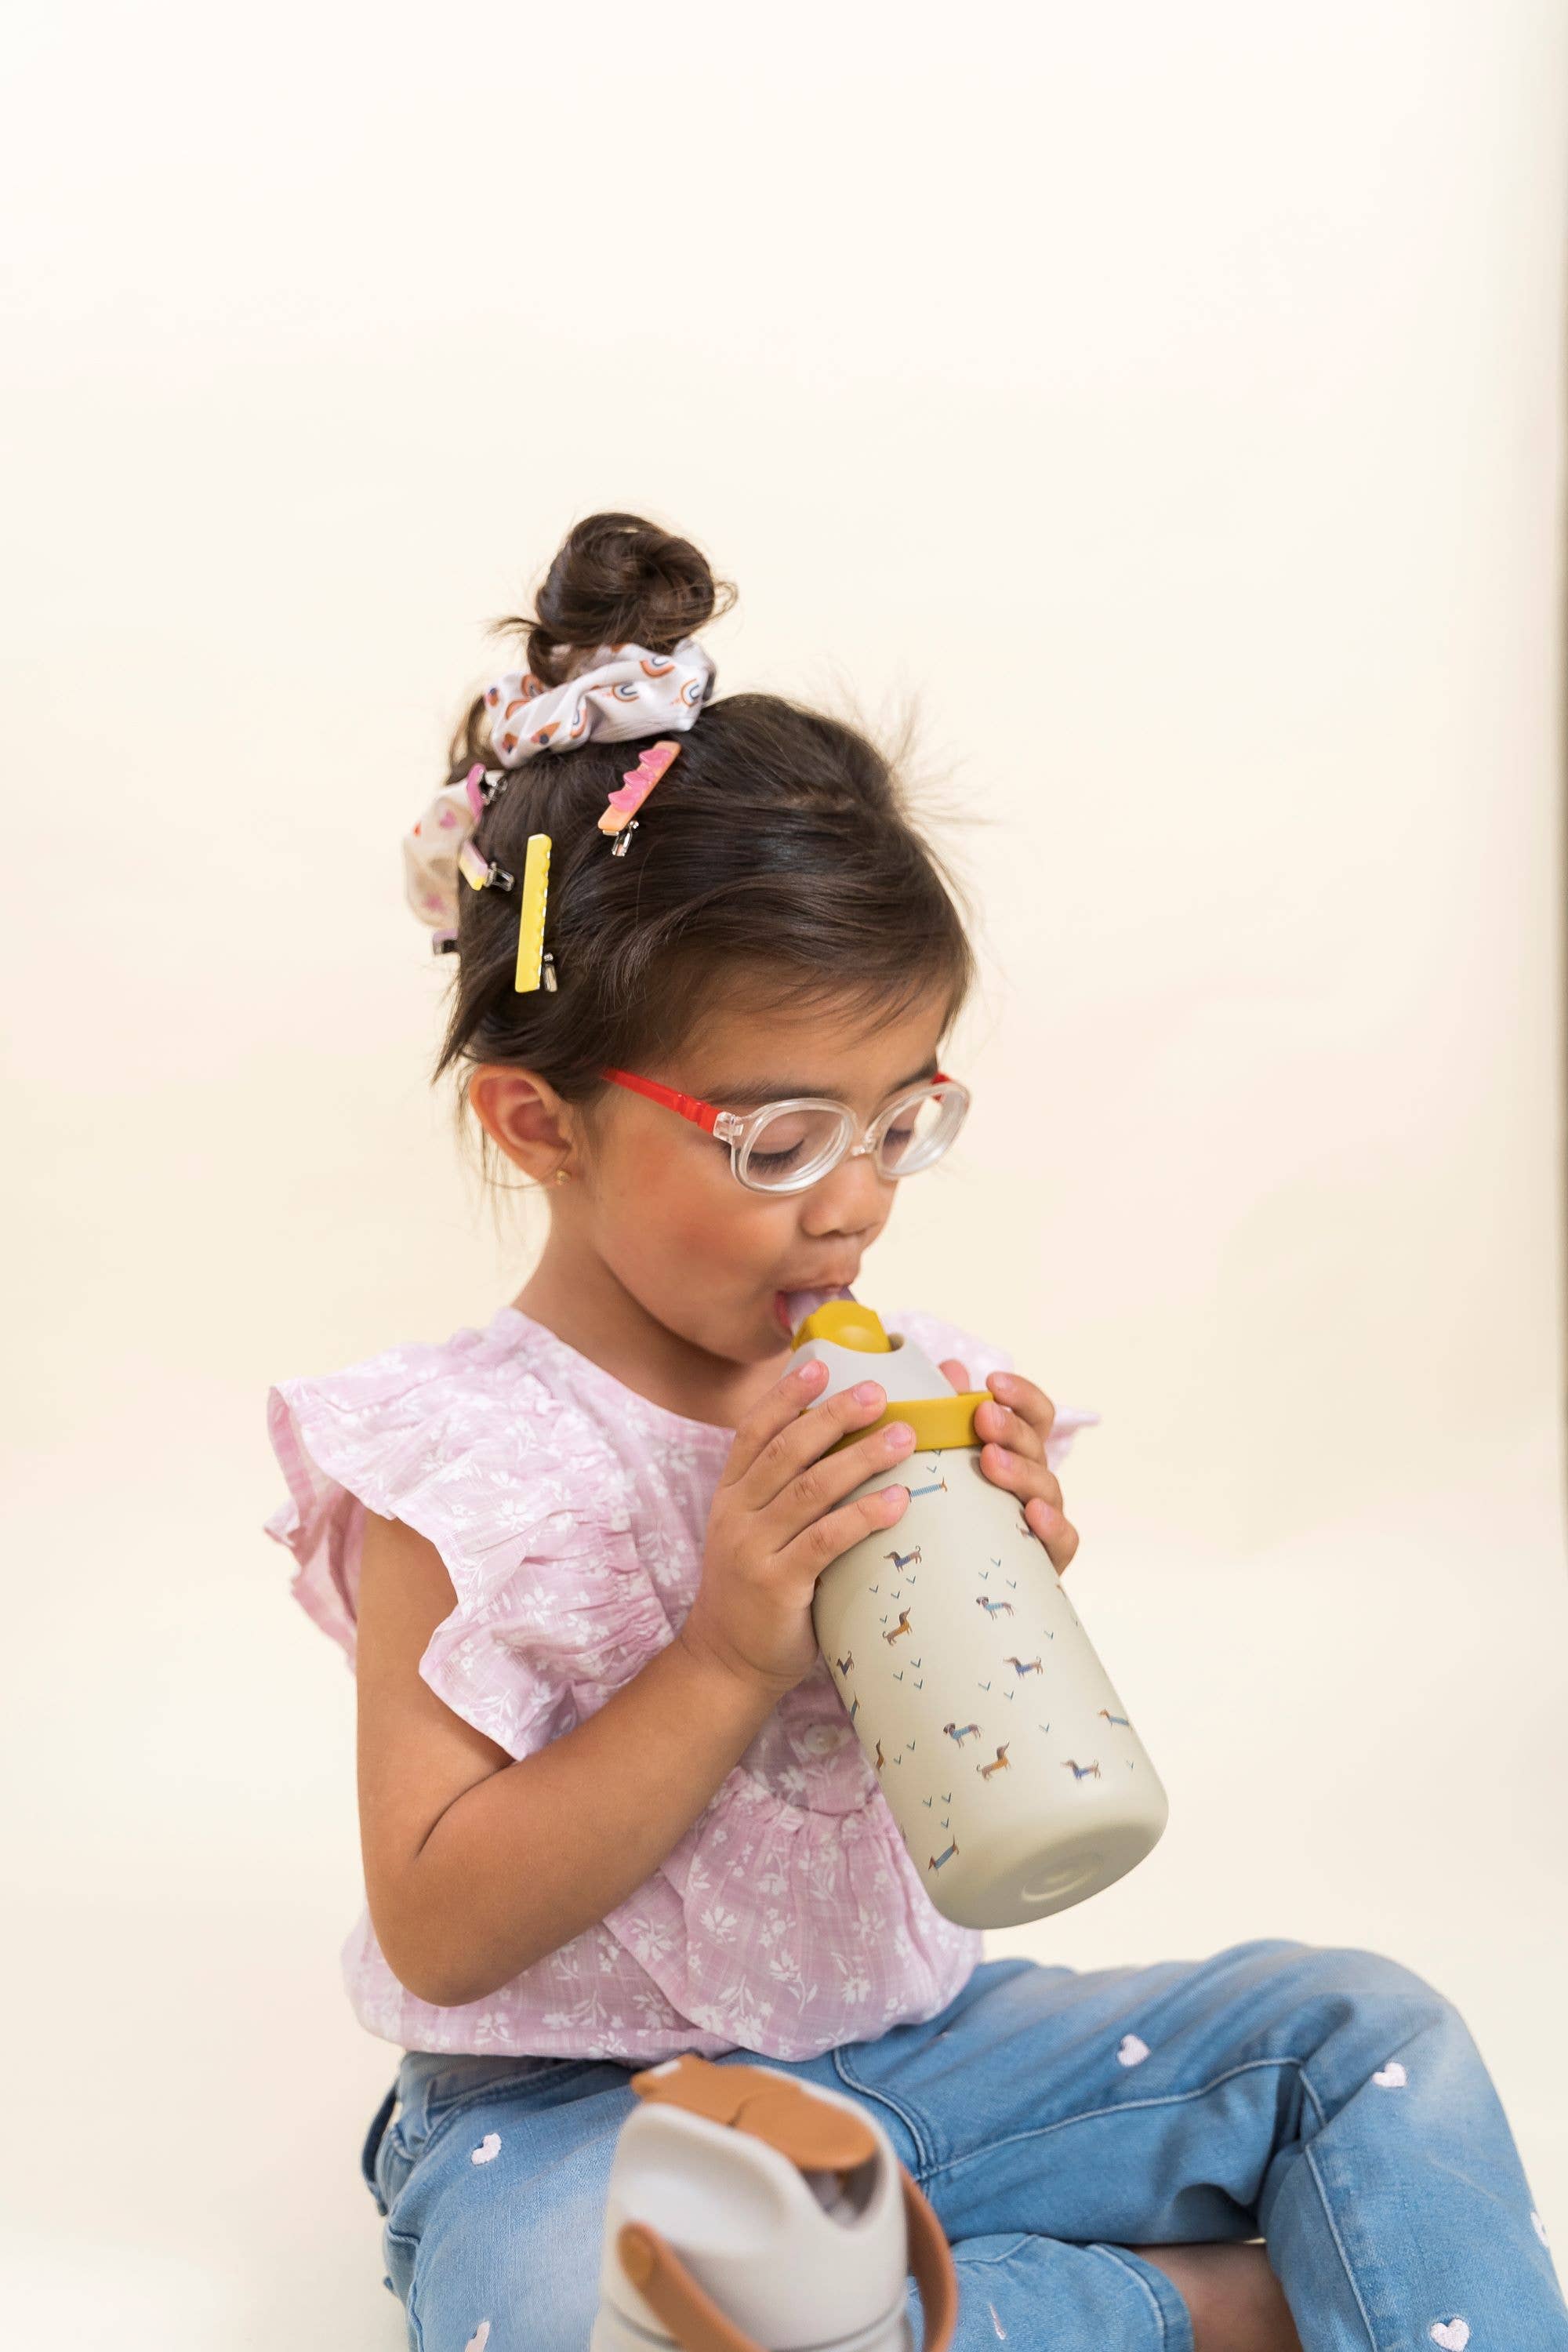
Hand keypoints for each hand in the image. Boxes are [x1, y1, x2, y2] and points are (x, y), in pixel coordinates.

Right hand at [682, 1358, 916, 1697]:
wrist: (726, 1662)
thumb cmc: (759, 1591)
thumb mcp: (758, 1532)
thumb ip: (790, 1493)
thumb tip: (849, 1447)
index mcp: (731, 1494)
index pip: (754, 1431)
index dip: (786, 1395)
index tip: (822, 1366)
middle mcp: (736, 1514)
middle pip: (787, 1449)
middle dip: (835, 1415)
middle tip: (880, 1391)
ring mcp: (753, 1549)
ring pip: (810, 1489)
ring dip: (860, 1457)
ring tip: (905, 1436)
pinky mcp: (777, 1585)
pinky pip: (825, 1541)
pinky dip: (862, 1516)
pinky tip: (896, 1500)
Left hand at [939, 1359, 1079, 1575]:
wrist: (954, 1591)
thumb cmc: (950, 1515)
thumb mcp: (943, 1462)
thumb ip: (949, 1415)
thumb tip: (952, 1367)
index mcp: (1018, 1453)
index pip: (1035, 1415)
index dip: (1021, 1395)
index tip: (992, 1382)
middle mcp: (1036, 1483)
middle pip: (1037, 1446)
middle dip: (1011, 1428)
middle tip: (983, 1417)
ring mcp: (1045, 1520)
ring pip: (1047, 1488)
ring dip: (1021, 1471)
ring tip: (991, 1461)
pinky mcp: (1046, 1561)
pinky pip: (1062, 1540)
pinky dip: (1051, 1525)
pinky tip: (1032, 1514)